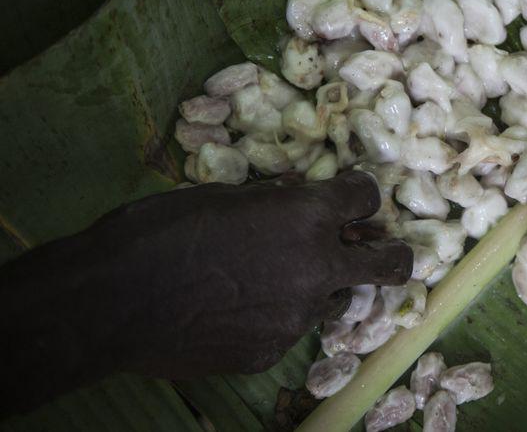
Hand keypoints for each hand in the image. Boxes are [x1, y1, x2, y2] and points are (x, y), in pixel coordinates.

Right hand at [0, 171, 410, 414]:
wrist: (115, 299)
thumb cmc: (161, 230)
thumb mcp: (225, 196)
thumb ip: (275, 201)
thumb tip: (296, 197)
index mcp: (307, 216)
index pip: (367, 197)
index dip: (359, 193)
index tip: (351, 197)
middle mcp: (318, 268)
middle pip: (391, 263)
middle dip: (392, 253)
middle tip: (379, 249)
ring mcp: (299, 316)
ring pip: (337, 299)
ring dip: (321, 286)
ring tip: (276, 281)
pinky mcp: (273, 351)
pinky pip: (291, 328)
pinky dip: (277, 315)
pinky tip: (236, 311)